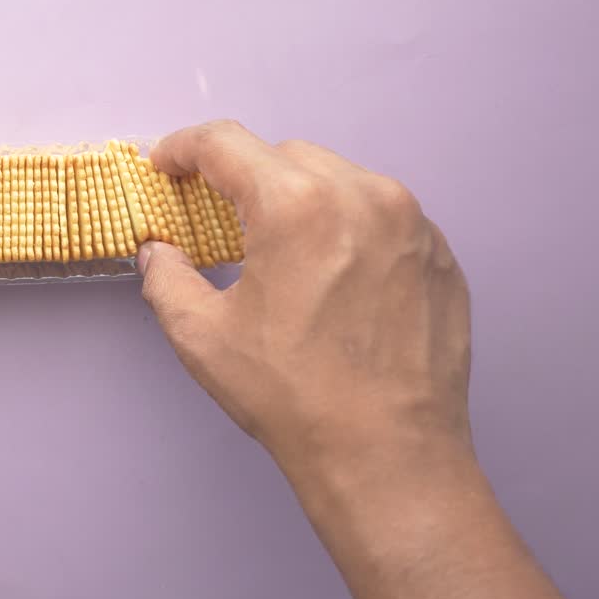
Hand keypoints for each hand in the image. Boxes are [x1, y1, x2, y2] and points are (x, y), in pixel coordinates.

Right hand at [138, 121, 572, 598]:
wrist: (388, 453)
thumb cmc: (293, 397)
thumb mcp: (202, 337)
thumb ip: (166, 278)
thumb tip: (157, 252)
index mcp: (295, 206)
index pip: (226, 144)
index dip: (183, 148)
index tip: (165, 165)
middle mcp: (362, 195)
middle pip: (284, 155)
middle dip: (242, 177)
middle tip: (216, 216)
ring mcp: (412, 222)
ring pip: (337, 179)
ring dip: (298, 198)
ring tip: (279, 249)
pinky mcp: (440, 253)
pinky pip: (381, 215)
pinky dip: (346, 226)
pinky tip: (330, 275)